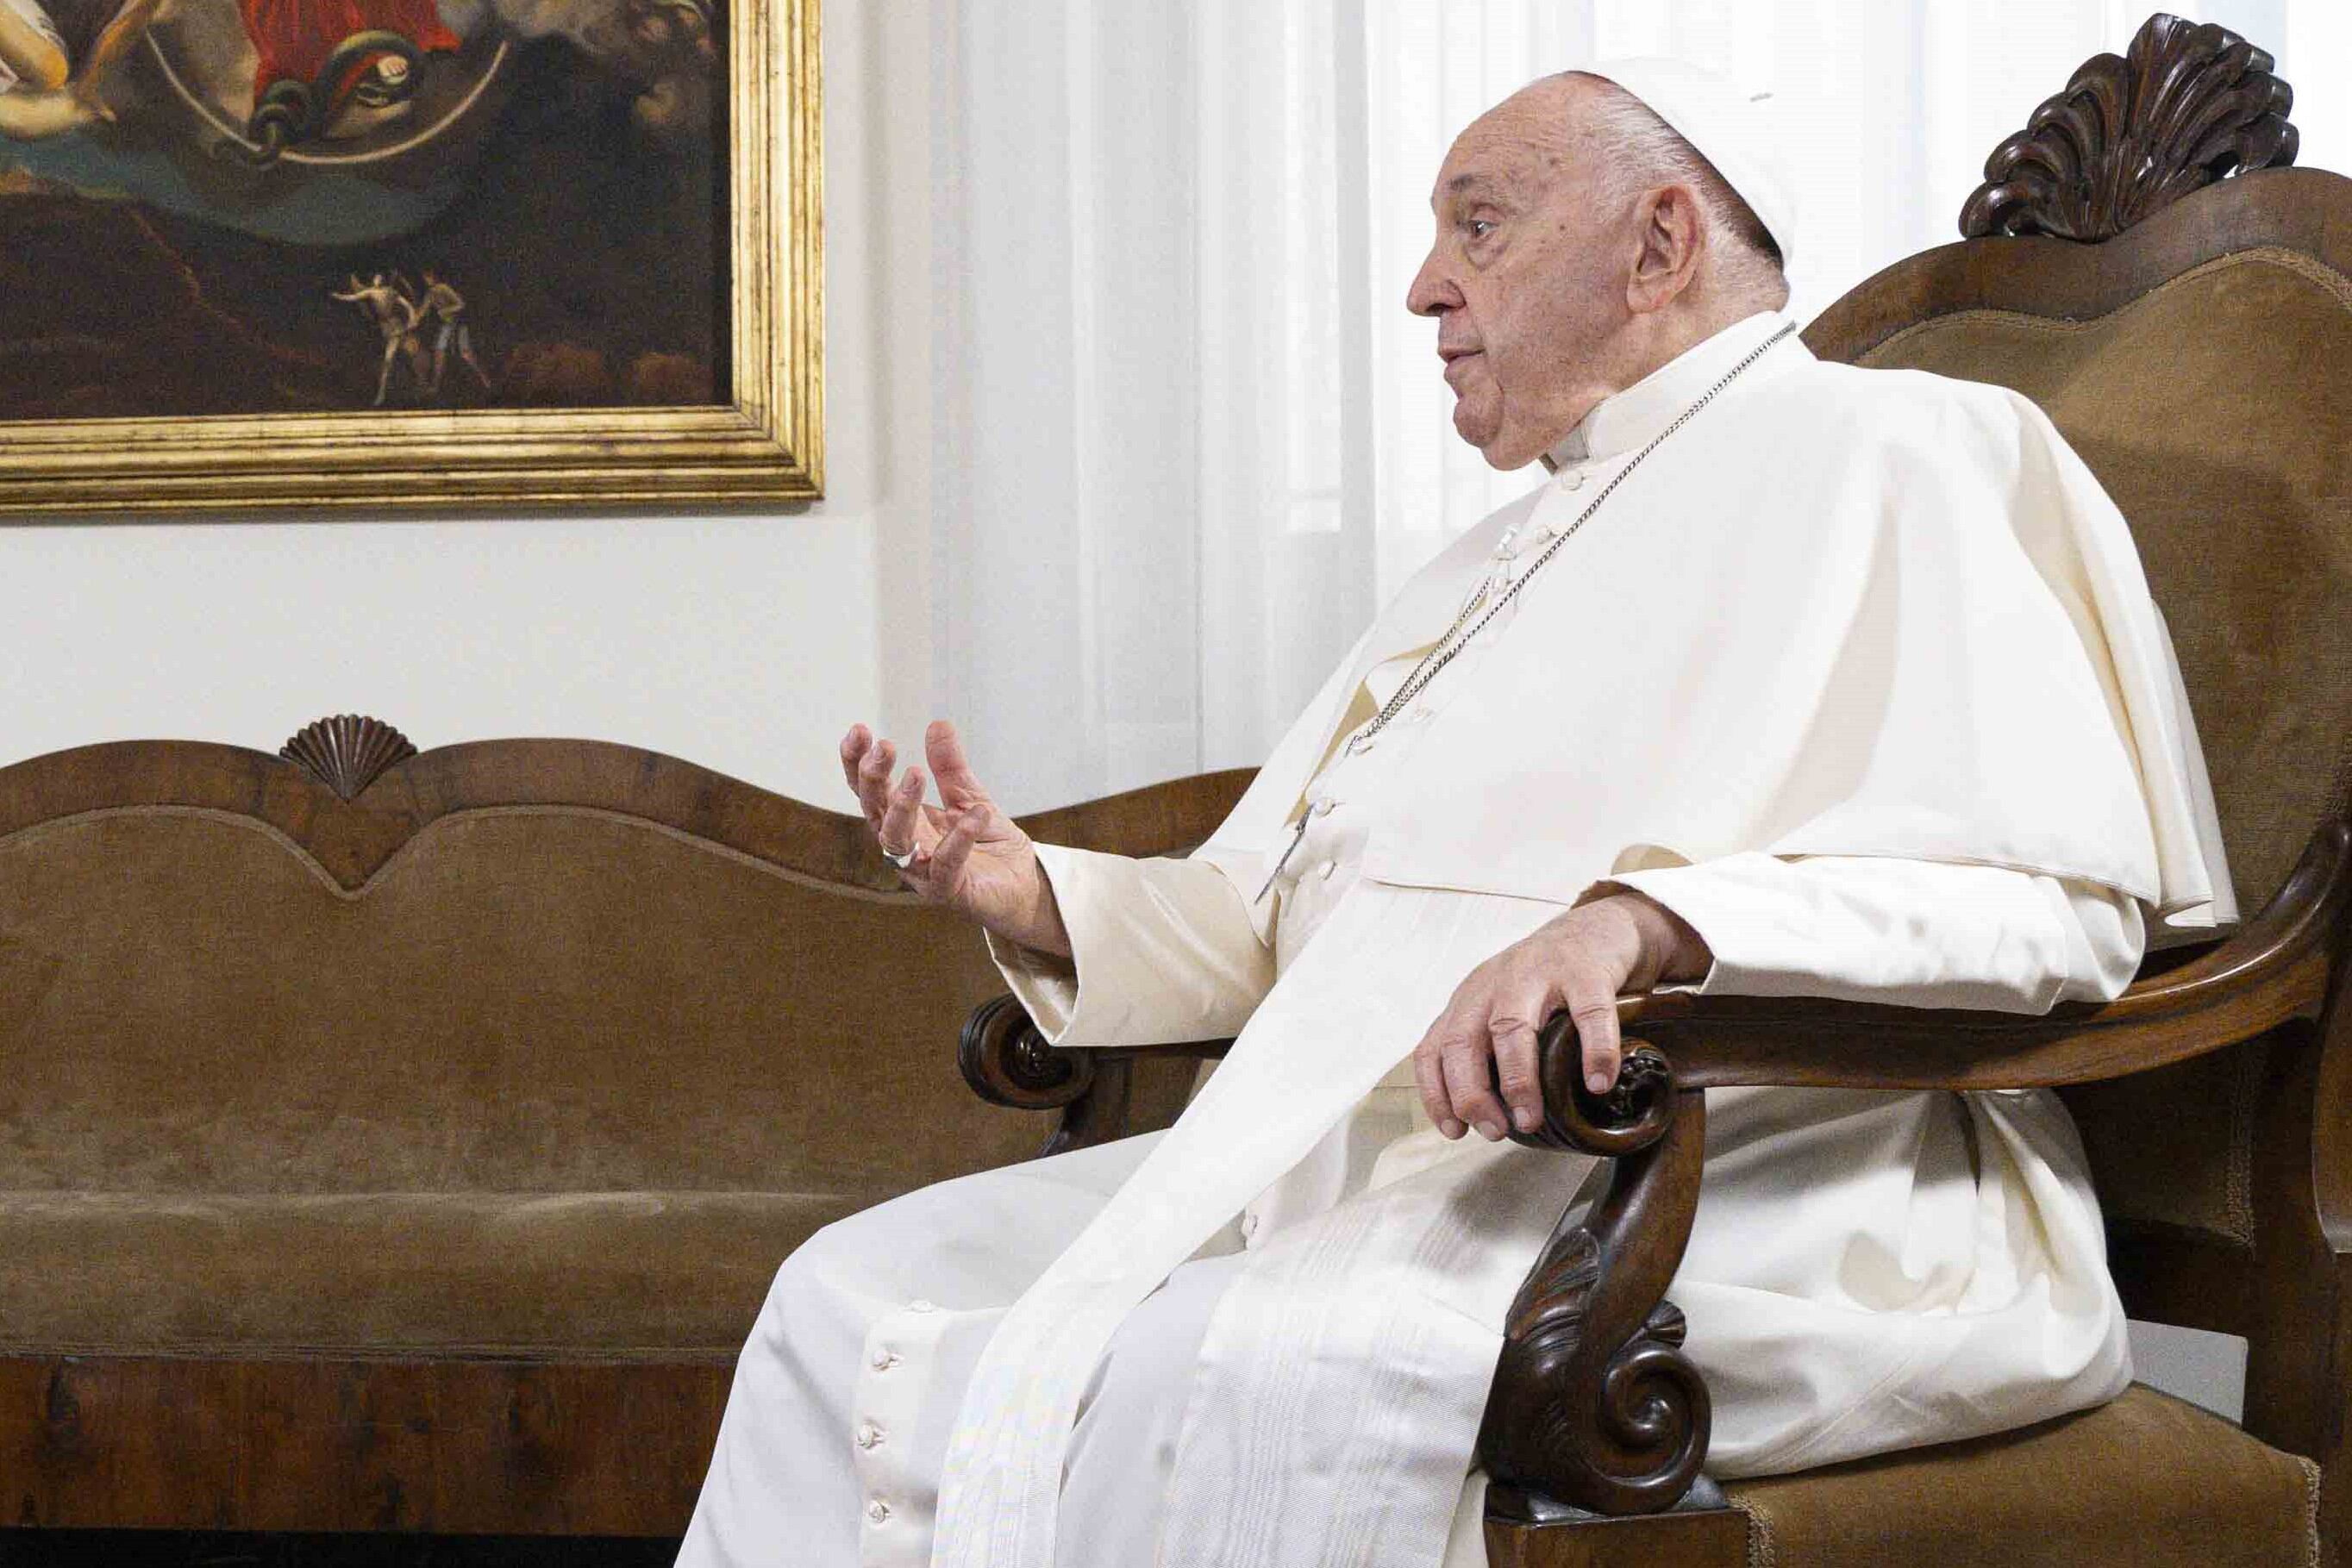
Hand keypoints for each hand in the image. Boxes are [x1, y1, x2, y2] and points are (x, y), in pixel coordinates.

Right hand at [840, 719, 1071, 956]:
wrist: (1021, 884)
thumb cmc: (987, 843)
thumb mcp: (969, 795)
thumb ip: (950, 766)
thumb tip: (938, 724)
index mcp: (904, 820)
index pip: (870, 790)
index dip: (857, 763)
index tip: (859, 730)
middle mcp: (905, 846)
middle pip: (874, 811)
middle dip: (873, 778)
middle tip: (884, 747)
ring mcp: (922, 871)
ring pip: (895, 840)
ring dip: (902, 805)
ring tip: (916, 773)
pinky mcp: (948, 890)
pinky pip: (945, 864)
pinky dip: (959, 838)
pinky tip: (976, 813)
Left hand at [1411, 892, 1709, 1141]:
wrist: (1596, 929)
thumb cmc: (1546, 983)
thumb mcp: (1502, 1009)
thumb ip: (1489, 1052)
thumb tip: (1490, 1120)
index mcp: (1469, 1000)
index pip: (1433, 1049)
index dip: (1437, 1095)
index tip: (1455, 1132)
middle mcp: (1494, 984)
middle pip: (1463, 1041)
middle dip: (1471, 1094)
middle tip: (1495, 1131)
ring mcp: (1537, 973)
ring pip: (1511, 1027)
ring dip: (1517, 1081)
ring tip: (1531, 1119)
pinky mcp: (1585, 970)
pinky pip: (1588, 1013)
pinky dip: (1594, 1051)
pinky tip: (1599, 1082)